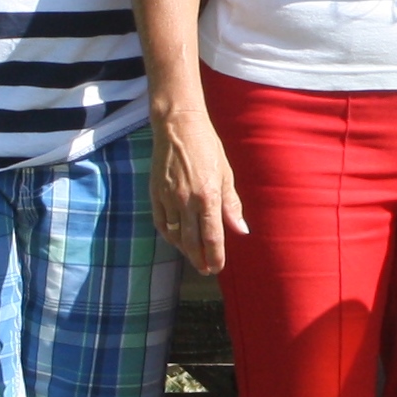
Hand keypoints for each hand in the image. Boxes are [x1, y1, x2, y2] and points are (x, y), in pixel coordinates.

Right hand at [154, 107, 248, 276]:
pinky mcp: (155, 193)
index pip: (212, 236)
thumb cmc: (207, 147)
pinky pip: (161, 222)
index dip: (215, 256)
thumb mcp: (226, 174)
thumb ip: (231, 205)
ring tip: (194, 257)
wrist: (178, 127)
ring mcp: (168, 198)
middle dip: (199, 259)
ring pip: (175, 235)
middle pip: (192, 241)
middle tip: (206, 270)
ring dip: (185, 250)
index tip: (217, 268)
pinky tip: (177, 240)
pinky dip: (169, 235)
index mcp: (207, 196)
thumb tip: (241, 230)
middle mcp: (186, 200)